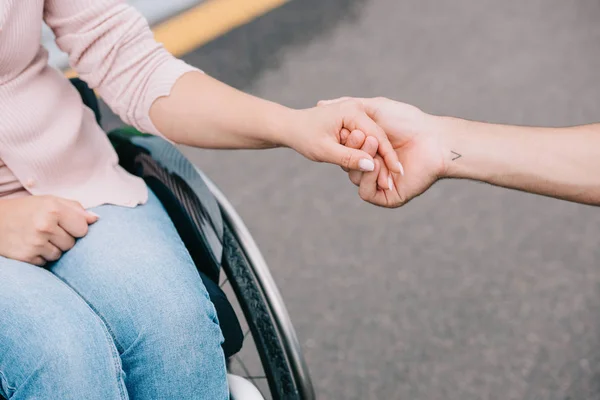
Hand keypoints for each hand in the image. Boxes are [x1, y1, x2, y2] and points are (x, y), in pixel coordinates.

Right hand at [0, 196, 98, 265]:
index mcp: (53, 209)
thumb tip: (96, 219)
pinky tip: (30, 246)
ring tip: (38, 238)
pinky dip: (40, 257)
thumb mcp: (50, 201)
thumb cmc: (26, 209)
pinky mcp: (26, 257)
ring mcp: (35, 243)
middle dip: (63, 239)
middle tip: (47, 231)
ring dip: (52, 249)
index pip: (83, 228)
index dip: (76, 228)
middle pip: (72, 243)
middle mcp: (44, 226)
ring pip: (59, 255)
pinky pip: (46, 262)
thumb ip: (75, 208)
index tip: (65, 224)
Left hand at [285, 99, 402, 173]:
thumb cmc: (303, 136)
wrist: (290, 126)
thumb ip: (348, 157)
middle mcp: (357, 109)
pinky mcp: (353, 122)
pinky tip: (376, 169)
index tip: (397, 174)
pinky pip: (367, 139)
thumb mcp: (325, 150)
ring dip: (380, 158)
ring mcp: (356, 115)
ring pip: (374, 139)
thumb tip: (370, 166)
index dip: (388, 156)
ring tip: (389, 179)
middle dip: (386, 159)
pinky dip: (370, 153)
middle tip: (395, 180)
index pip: (377, 136)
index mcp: (352, 111)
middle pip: (379, 137)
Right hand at [319, 97, 445, 206]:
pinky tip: (377, 166)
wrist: (434, 140)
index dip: (343, 142)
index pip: (345, 151)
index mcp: (368, 150)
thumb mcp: (374, 108)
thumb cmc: (408, 121)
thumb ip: (349, 105)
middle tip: (360, 138)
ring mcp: (380, 182)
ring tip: (375, 151)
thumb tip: (320, 104)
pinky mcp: (387, 196)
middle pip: (347, 165)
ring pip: (355, 179)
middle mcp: (373, 166)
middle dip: (352, 152)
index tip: (346, 129)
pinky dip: (368, 179)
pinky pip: (366, 193)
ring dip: (362, 164)